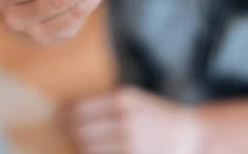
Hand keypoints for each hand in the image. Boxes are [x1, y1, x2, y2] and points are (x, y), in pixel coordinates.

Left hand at [64, 87, 202, 153]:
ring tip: (77, 140)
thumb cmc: (156, 116)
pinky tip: (91, 150)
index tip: (57, 114)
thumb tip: (70, 109)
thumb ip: (107, 102)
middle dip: (67, 130)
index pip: (80, 108)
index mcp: (124, 99)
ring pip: (87, 148)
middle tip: (61, 128)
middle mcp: (125, 120)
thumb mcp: (134, 99)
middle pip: (80, 130)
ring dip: (78, 145)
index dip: (64, 113)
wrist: (189, 136)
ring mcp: (129, 143)